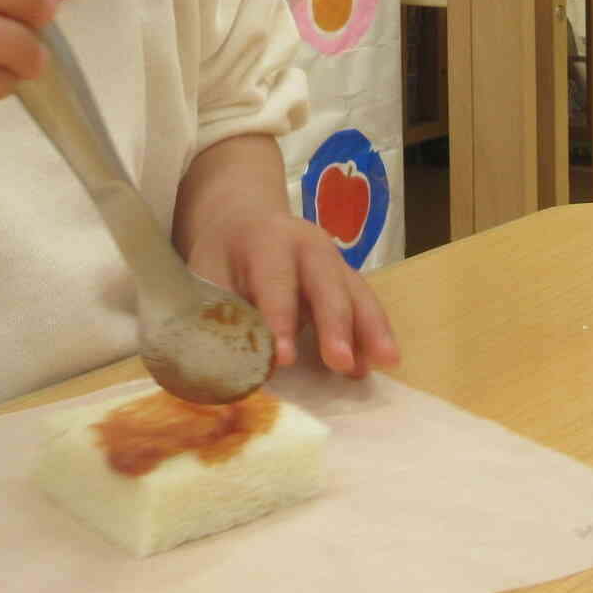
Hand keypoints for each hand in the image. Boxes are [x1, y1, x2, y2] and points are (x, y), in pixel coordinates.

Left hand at [184, 211, 400, 379]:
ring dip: (370, 328)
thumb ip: (218, 317)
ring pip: (356, 291)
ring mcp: (333, 260)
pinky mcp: (346, 277)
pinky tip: (382, 361)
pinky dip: (375, 331)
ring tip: (385, 362)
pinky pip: (365, 302)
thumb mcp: (207, 277)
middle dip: (335, 323)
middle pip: (326, 282)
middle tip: (340, 362)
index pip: (275, 281)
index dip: (280, 319)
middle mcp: (307, 245)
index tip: (284, 358)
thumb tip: (224, 370)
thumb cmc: (223, 258)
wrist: (244, 222)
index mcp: (266, 241)